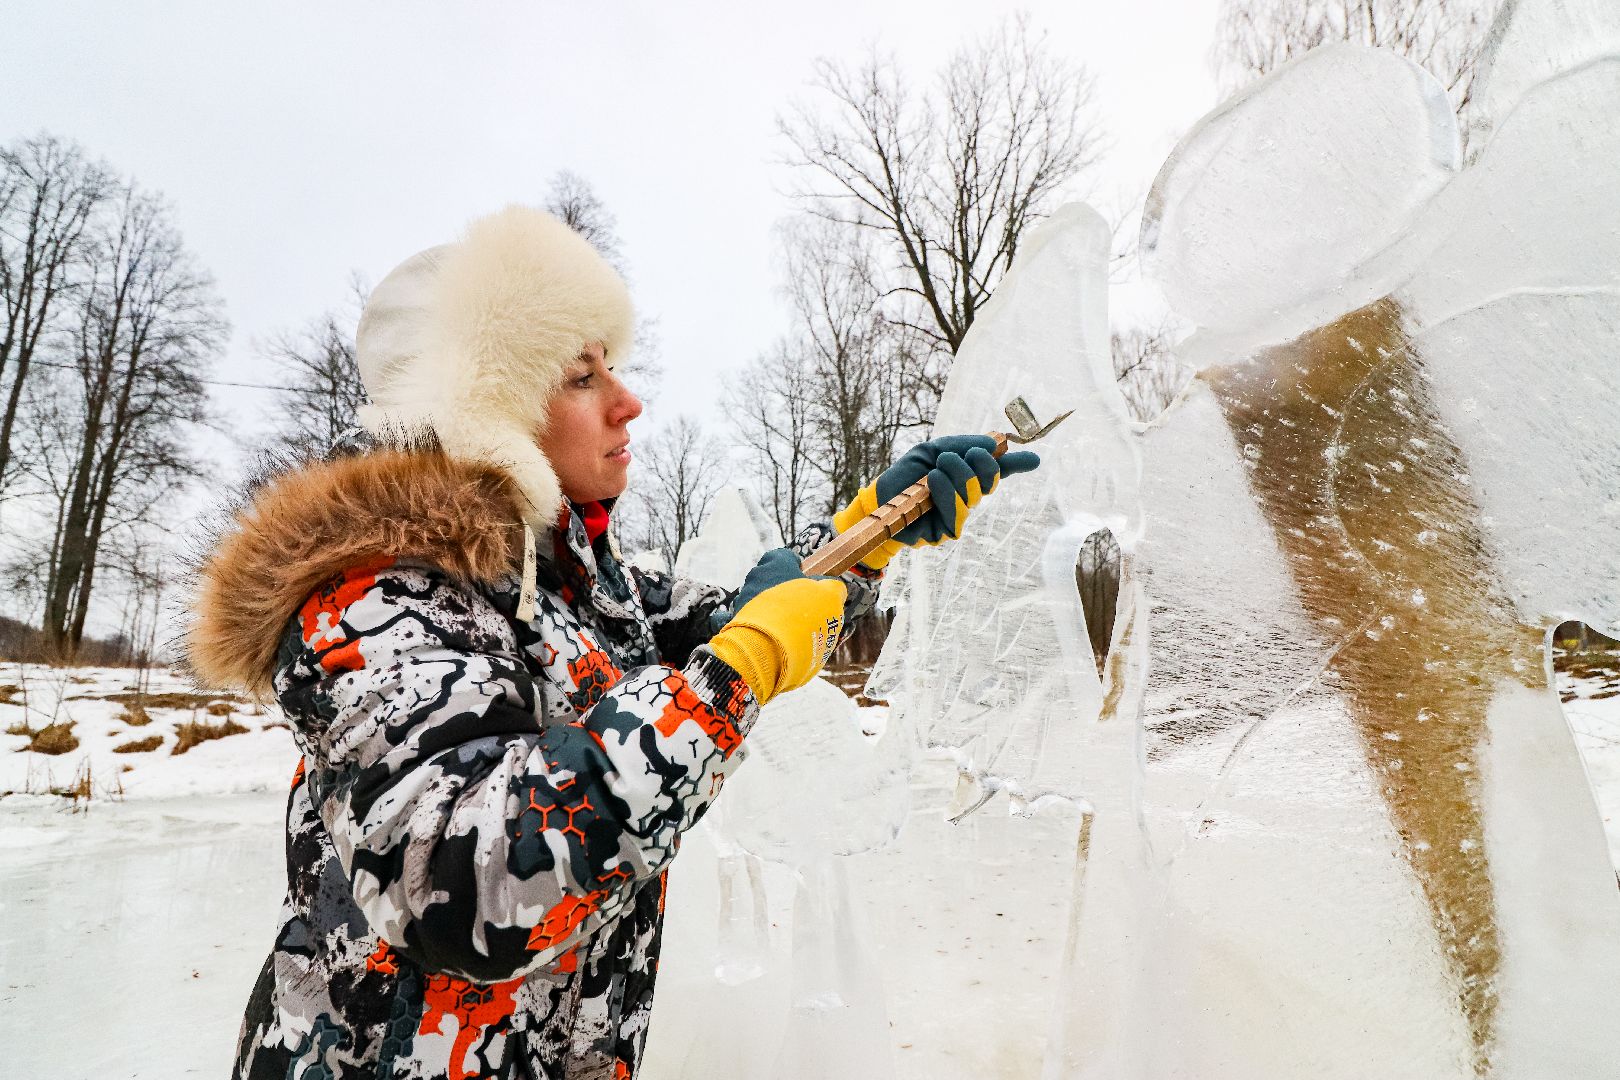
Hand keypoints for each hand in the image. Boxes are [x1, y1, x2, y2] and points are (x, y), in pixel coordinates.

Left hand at [707, 549, 846, 705]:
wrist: (772, 647)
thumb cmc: (803, 615)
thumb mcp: (830, 598)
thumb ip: (833, 588)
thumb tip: (833, 588)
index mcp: (775, 564)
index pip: (782, 556)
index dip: (794, 566)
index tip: (804, 579)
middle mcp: (755, 577)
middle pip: (769, 578)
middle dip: (781, 589)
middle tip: (798, 607)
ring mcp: (742, 599)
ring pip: (757, 599)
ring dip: (768, 609)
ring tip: (785, 627)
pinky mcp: (735, 621)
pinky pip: (743, 618)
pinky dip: (754, 624)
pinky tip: (766, 636)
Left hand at [832, 435, 1040, 568]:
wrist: (881, 496)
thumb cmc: (908, 474)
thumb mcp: (934, 449)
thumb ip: (963, 445)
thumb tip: (994, 445)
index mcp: (968, 476)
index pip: (998, 470)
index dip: (1017, 464)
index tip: (1034, 459)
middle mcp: (968, 496)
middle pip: (990, 479)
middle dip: (977, 462)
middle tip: (951, 456)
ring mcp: (960, 514)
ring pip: (974, 493)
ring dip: (956, 474)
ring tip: (936, 468)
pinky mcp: (948, 531)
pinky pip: (958, 511)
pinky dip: (946, 491)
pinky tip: (933, 482)